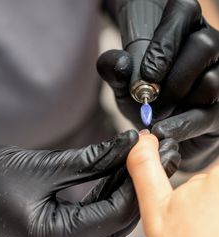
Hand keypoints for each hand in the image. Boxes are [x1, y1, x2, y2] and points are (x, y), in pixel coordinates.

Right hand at [0, 130, 179, 236]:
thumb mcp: (45, 167)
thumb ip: (93, 160)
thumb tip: (125, 146)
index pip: (116, 213)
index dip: (135, 181)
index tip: (147, 154)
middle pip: (117, 222)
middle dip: (133, 187)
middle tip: (147, 157)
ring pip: (109, 224)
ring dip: (121, 193)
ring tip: (132, 163)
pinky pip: (95, 224)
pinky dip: (106, 201)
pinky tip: (115, 179)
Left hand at [97, 0, 218, 170]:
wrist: (163, 135)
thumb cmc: (147, 103)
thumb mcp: (125, 86)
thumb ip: (116, 71)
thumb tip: (120, 62)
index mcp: (183, 33)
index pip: (183, 11)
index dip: (166, 39)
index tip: (147, 72)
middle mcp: (208, 50)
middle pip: (204, 45)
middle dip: (173, 75)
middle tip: (150, 95)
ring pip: (211, 81)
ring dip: (179, 100)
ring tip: (157, 114)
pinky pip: (208, 113)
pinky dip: (181, 124)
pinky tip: (163, 130)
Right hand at [127, 132, 218, 236]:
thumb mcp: (154, 210)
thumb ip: (146, 169)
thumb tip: (142, 142)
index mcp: (218, 180)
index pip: (209, 154)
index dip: (193, 170)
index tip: (184, 189)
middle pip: (212, 178)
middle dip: (200, 191)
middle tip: (189, 218)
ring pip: (212, 198)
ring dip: (205, 208)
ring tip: (198, 235)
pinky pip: (213, 213)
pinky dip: (208, 220)